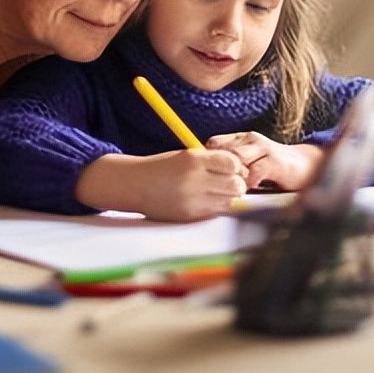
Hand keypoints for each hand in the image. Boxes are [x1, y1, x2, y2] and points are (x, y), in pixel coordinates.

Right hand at [76, 149, 249, 221]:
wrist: (134, 185)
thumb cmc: (161, 168)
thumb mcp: (185, 156)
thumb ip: (210, 161)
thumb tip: (240, 169)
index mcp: (193, 160)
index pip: (232, 163)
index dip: (235, 166)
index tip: (230, 167)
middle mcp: (195, 180)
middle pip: (236, 185)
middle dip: (236, 183)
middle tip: (227, 181)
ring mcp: (193, 200)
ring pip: (229, 201)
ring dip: (227, 196)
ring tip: (214, 191)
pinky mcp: (190, 216)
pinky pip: (215, 212)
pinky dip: (216, 207)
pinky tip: (205, 200)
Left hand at [204, 131, 323, 191]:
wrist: (302, 166)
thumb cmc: (270, 167)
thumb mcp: (247, 162)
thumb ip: (230, 166)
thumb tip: (205, 177)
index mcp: (240, 139)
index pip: (214, 143)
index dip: (208, 160)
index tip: (208, 176)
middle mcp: (250, 140)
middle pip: (223, 151)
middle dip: (219, 170)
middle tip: (217, 186)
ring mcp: (263, 148)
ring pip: (237, 158)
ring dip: (233, 176)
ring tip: (234, 189)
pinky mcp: (276, 161)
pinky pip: (256, 170)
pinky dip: (249, 182)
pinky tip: (250, 189)